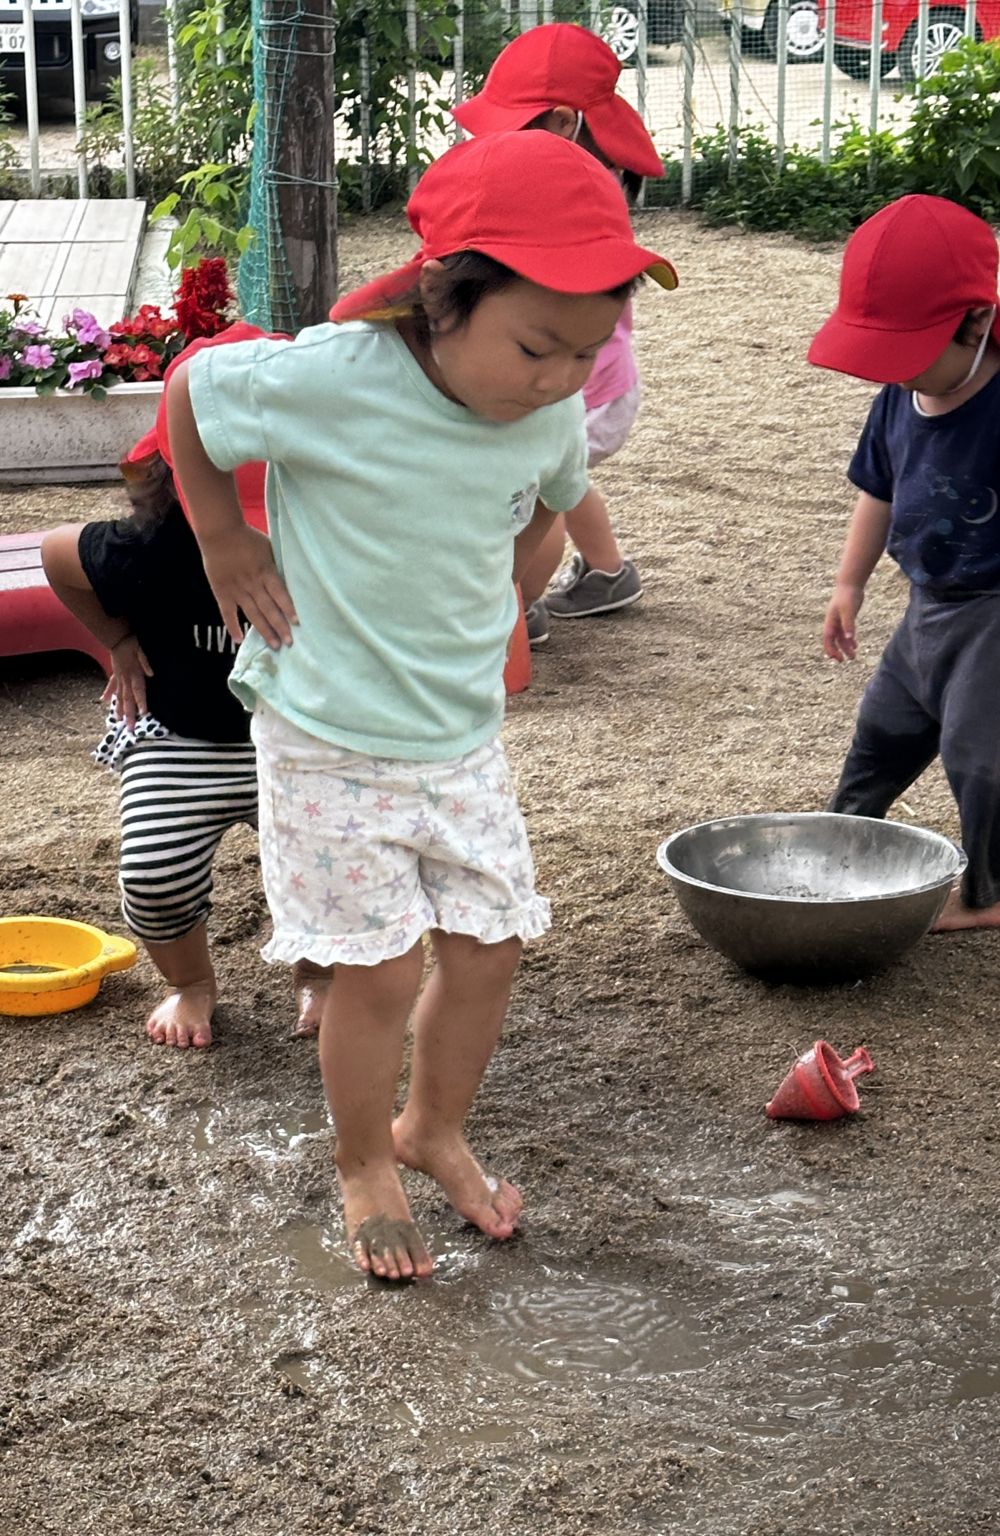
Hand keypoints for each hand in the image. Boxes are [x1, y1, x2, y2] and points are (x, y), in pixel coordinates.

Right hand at [103, 634, 152, 727]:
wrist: (117, 636)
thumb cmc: (131, 642)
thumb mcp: (141, 650)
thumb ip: (145, 662)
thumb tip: (151, 674)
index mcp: (134, 674)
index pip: (139, 691)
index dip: (141, 702)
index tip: (143, 714)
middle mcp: (126, 678)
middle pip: (128, 699)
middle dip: (130, 714)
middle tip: (130, 728)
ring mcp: (119, 677)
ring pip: (119, 696)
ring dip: (119, 708)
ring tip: (118, 721)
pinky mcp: (116, 673)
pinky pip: (111, 684)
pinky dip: (108, 693)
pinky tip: (104, 700)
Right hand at [200, 525, 297, 649]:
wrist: (220, 533)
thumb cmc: (247, 538)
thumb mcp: (269, 548)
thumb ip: (277, 565)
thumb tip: (290, 578)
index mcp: (266, 572)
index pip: (280, 594)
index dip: (289, 609)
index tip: (297, 623)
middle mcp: (253, 584)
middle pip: (269, 609)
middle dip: (280, 627)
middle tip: (289, 643)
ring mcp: (237, 590)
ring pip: (253, 614)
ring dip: (264, 630)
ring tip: (274, 645)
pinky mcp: (222, 593)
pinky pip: (228, 613)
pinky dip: (233, 627)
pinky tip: (239, 640)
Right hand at [823, 582, 863, 661]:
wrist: (851, 584)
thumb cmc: (848, 596)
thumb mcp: (849, 611)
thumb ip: (848, 625)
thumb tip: (849, 638)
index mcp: (831, 621)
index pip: (828, 639)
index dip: (830, 649)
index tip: (836, 658)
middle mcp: (833, 622)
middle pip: (833, 640)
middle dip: (837, 651)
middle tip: (844, 661)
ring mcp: (839, 620)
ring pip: (841, 637)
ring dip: (846, 647)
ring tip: (853, 656)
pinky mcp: (846, 617)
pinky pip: (846, 632)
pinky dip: (850, 639)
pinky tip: (855, 645)